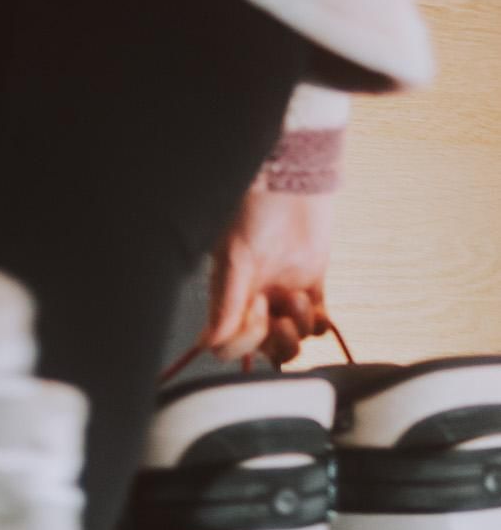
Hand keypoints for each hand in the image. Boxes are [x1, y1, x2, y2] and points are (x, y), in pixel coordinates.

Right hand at [202, 184, 337, 365]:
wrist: (290, 181)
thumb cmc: (254, 210)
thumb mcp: (234, 257)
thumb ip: (226, 303)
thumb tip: (210, 344)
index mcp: (230, 297)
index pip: (230, 345)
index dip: (247, 339)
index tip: (259, 305)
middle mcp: (254, 302)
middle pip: (265, 349)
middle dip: (277, 340)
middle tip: (281, 310)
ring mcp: (283, 294)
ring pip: (294, 339)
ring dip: (300, 326)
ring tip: (298, 295)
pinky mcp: (311, 284)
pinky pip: (318, 323)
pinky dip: (319, 323)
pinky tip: (316, 306)